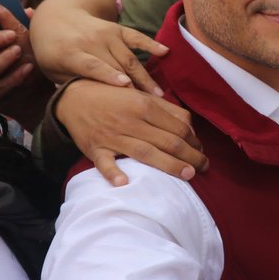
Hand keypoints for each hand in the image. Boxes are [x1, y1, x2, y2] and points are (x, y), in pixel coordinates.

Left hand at [29, 3, 167, 91]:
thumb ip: (70, 84)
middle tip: (149, 105)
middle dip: (133, 85)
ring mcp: (106, 34)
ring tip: (158, 94)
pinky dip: (151, 44)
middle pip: (116, 65)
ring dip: (145, 76)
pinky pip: (136, 37)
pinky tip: (165, 52)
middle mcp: (91, 41)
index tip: (125, 85)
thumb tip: (89, 103)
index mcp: (70, 52)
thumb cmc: (51, 51)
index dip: (108, 75)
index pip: (92, 65)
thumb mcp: (51, 69)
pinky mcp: (117, 29)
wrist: (55, 17)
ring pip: (129, 58)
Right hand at [54, 79, 207, 185]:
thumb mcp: (141, 96)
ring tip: (188, 175)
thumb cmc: (114, 98)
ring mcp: (112, 136)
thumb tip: (190, 128)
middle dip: (190, 156)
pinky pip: (104, 163)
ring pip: (145, 153)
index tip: (202, 151)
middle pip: (167, 141)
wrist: (74, 98)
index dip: (194, 141)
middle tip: (204, 167)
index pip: (178, 127)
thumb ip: (168, 110)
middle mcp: (130, 121)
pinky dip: (113, 173)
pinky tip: (125, 183)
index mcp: (144, 105)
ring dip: (169, 165)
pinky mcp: (95, 149)